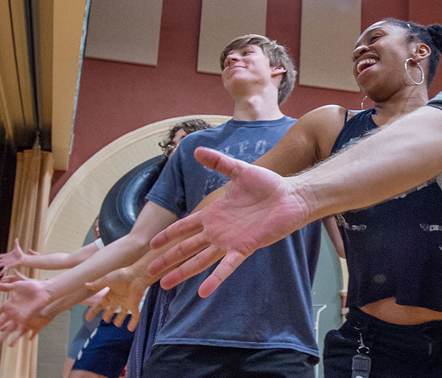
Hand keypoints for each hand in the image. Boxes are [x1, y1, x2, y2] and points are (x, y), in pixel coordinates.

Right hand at [0, 238, 32, 275]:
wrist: (23, 259)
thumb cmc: (20, 253)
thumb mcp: (17, 248)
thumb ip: (16, 243)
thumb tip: (16, 238)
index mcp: (6, 256)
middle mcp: (5, 260)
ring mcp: (6, 263)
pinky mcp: (8, 266)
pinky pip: (4, 269)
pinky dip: (1, 272)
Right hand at [0, 272, 52, 346]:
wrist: (43, 291)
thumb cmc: (31, 287)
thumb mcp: (17, 285)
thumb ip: (7, 287)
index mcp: (8, 305)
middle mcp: (11, 313)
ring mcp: (18, 318)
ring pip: (7, 330)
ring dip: (0, 338)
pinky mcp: (25, 320)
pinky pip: (19, 331)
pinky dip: (15, 338)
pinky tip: (10, 344)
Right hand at [84, 267, 147, 330]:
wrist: (136, 275)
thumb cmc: (122, 275)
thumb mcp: (107, 280)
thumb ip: (97, 284)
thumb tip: (86, 285)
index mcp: (111, 293)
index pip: (101, 304)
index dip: (94, 311)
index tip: (88, 318)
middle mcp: (119, 298)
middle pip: (112, 308)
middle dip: (108, 314)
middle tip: (105, 319)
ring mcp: (127, 302)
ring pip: (123, 313)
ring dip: (120, 319)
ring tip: (117, 324)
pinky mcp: (134, 305)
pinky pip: (135, 316)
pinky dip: (133, 322)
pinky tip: (131, 329)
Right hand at [149, 147, 313, 296]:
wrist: (292, 196)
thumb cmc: (268, 185)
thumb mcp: (239, 170)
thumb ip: (218, 162)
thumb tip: (196, 150)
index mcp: (214, 214)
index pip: (184, 227)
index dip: (168, 235)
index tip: (152, 245)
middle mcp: (218, 231)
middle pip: (186, 247)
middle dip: (168, 259)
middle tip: (150, 272)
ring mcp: (230, 242)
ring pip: (200, 260)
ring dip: (183, 272)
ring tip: (165, 284)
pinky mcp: (244, 248)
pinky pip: (226, 266)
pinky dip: (215, 279)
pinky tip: (202, 291)